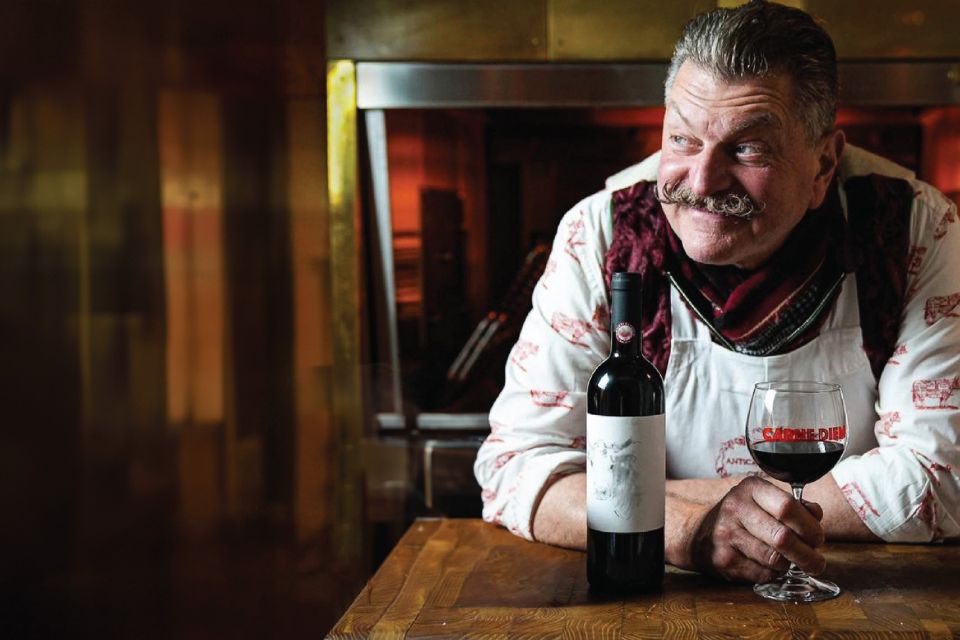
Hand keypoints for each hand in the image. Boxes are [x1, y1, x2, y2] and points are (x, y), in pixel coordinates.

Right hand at [689, 476, 825, 582]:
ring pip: (775, 559)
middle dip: (807, 555)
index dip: (809, 527)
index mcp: (750, 488)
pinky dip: (772, 574)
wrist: (698, 532)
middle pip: (783, 537)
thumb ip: (793, 505)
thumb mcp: (763, 499)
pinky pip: (762, 574)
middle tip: (816, 562)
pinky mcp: (723, 559)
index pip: (788, 507)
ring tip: (788, 561)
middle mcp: (736, 508)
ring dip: (789, 565)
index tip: (817, 538)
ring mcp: (727, 534)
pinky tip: (768, 567)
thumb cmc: (741, 516)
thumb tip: (816, 515)